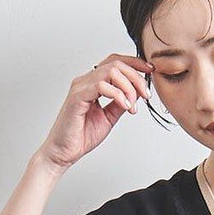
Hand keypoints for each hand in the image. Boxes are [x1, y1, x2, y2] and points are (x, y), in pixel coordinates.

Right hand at [37, 53, 153, 170]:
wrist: (64, 152)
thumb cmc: (81, 136)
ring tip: (133, 105)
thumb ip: (120, 104)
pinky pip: (101, 85)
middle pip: (116, 63)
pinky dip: (117, 94)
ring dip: (128, 87)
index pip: (115, 62)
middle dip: (136, 77)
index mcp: (92, 83)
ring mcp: (81, 87)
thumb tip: (136, 94)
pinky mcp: (77, 97)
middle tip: (146, 95)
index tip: (150, 71)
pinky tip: (124, 106)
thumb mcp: (109, 117)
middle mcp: (86, 81)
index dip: (134, 63)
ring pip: (110, 71)